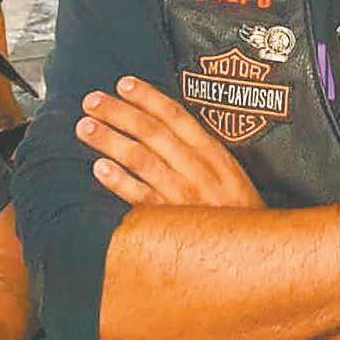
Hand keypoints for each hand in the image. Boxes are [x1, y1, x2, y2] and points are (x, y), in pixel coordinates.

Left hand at [77, 77, 265, 208]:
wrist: (254, 255)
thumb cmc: (238, 212)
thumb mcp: (229, 173)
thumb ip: (200, 151)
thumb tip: (164, 126)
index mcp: (214, 153)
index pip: (176, 116)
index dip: (148, 97)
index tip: (124, 83)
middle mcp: (198, 170)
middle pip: (152, 132)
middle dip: (119, 112)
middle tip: (92, 101)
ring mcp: (184, 195)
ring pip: (141, 159)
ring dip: (110, 140)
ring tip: (85, 127)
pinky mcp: (172, 221)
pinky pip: (140, 197)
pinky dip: (119, 181)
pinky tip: (99, 167)